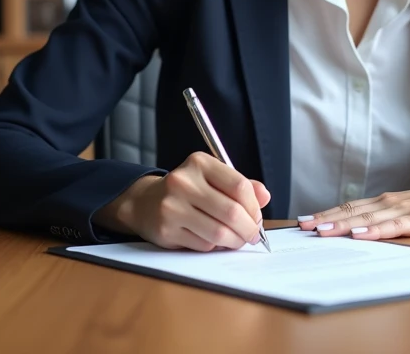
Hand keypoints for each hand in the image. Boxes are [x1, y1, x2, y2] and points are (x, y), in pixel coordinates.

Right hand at [94, 151, 269, 251]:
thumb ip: (240, 186)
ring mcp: (172, 207)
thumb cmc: (187, 191)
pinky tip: (214, 240)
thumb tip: (264, 196)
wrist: (145, 202)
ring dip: (235, 241)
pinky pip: (203, 244)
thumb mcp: (212, 179)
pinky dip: (215, 246)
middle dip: (249, 228)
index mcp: (200, 163)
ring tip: (237, 240)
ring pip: (219, 232)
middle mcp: (183, 182)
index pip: (239, 186)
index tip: (257, 217)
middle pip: (231, 212)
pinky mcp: (166, 230)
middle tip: (253, 234)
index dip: (254, 206)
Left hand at [296, 175, 409, 240]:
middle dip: (325, 218)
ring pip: (366, 219)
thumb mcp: (405, 213)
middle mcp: (387, 203)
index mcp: (383, 203)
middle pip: (351, 211)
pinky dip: (373, 231)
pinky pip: (391, 227)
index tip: (304, 221)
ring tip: (321, 230)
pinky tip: (360, 234)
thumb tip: (359, 232)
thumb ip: (384, 220)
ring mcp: (401, 211)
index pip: (349, 208)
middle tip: (302, 226)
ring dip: (342, 224)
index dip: (326, 213)